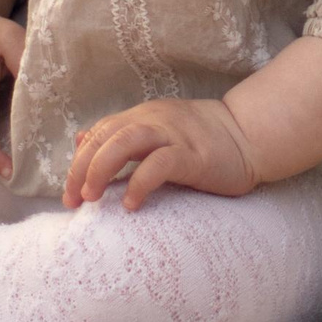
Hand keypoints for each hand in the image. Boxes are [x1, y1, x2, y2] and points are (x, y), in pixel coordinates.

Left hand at [63, 98, 255, 210]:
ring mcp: (174, 136)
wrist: (251, 135)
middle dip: (82, 168)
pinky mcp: (193, 155)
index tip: (70, 194)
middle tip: (74, 200)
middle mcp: (154, 121)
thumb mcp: (158, 133)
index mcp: (143, 116)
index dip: (78, 162)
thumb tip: (82, 140)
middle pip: (105, 136)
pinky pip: (159, 164)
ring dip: (101, 169)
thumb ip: (123, 136)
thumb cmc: (205, 141)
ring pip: (125, 142)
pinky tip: (132, 205)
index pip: (99, 133)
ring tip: (93, 198)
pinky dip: (139, 184)